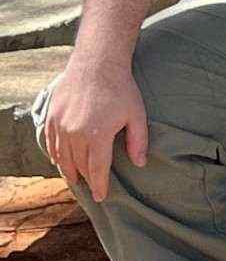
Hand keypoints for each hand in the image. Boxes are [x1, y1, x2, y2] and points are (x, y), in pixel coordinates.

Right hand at [40, 53, 149, 201]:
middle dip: (86, 179)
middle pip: (79, 166)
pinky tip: (60, 161)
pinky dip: (55, 156)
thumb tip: (140, 164)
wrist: (96, 63)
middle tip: (91, 188)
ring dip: (68, 171)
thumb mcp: (137, 114)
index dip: (100, 185)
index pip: (97, 169)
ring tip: (75, 180)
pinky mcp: (50, 118)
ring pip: (62, 158)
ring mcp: (60, 126)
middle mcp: (75, 134)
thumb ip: (138, 141)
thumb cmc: (121, 88)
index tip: (102, 197)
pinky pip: (51, 144)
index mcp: (97, 136)